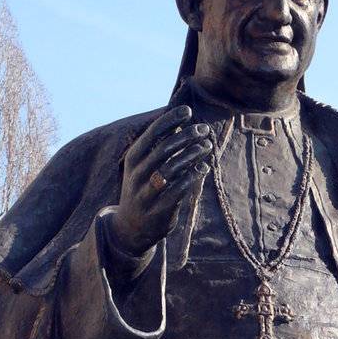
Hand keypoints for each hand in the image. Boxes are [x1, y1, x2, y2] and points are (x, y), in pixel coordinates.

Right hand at [111, 106, 213, 256]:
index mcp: (133, 159)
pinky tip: (204, 167)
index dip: (170, 120)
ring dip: (192, 154)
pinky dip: (193, 176)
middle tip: (204, 129)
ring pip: (172, 168)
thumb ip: (159, 147)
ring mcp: (147, 193)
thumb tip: (180, 123)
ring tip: (207, 145)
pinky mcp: (159, 210)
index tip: (188, 111)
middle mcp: (137, 174)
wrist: (130, 228)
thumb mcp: (144, 166)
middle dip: (186, 136)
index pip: (152, 134)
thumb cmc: (143, 188)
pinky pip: (179, 190)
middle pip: (163, 149)